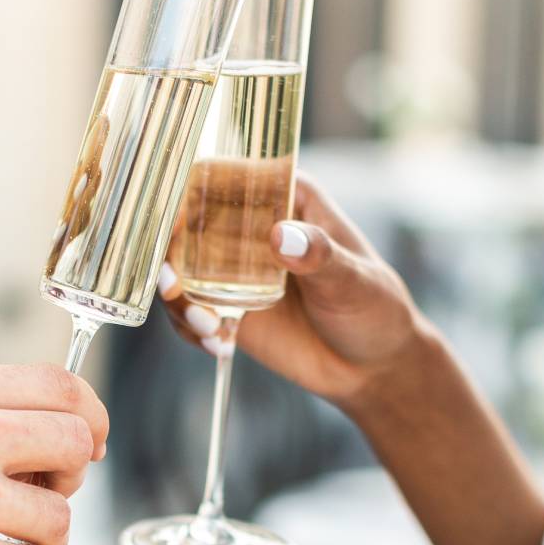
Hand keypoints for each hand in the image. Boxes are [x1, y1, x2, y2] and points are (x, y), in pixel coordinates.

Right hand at [159, 173, 421, 409]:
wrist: (371, 366)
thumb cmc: (373, 308)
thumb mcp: (354, 280)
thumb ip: (320, 256)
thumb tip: (282, 236)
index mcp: (283, 198)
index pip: (224, 177)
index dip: (188, 191)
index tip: (174, 223)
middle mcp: (250, 228)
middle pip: (187, 222)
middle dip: (170, 252)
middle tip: (174, 286)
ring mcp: (234, 269)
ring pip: (180, 269)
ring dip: (178, 297)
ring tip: (209, 327)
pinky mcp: (226, 307)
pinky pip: (189, 310)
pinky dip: (190, 327)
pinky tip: (220, 344)